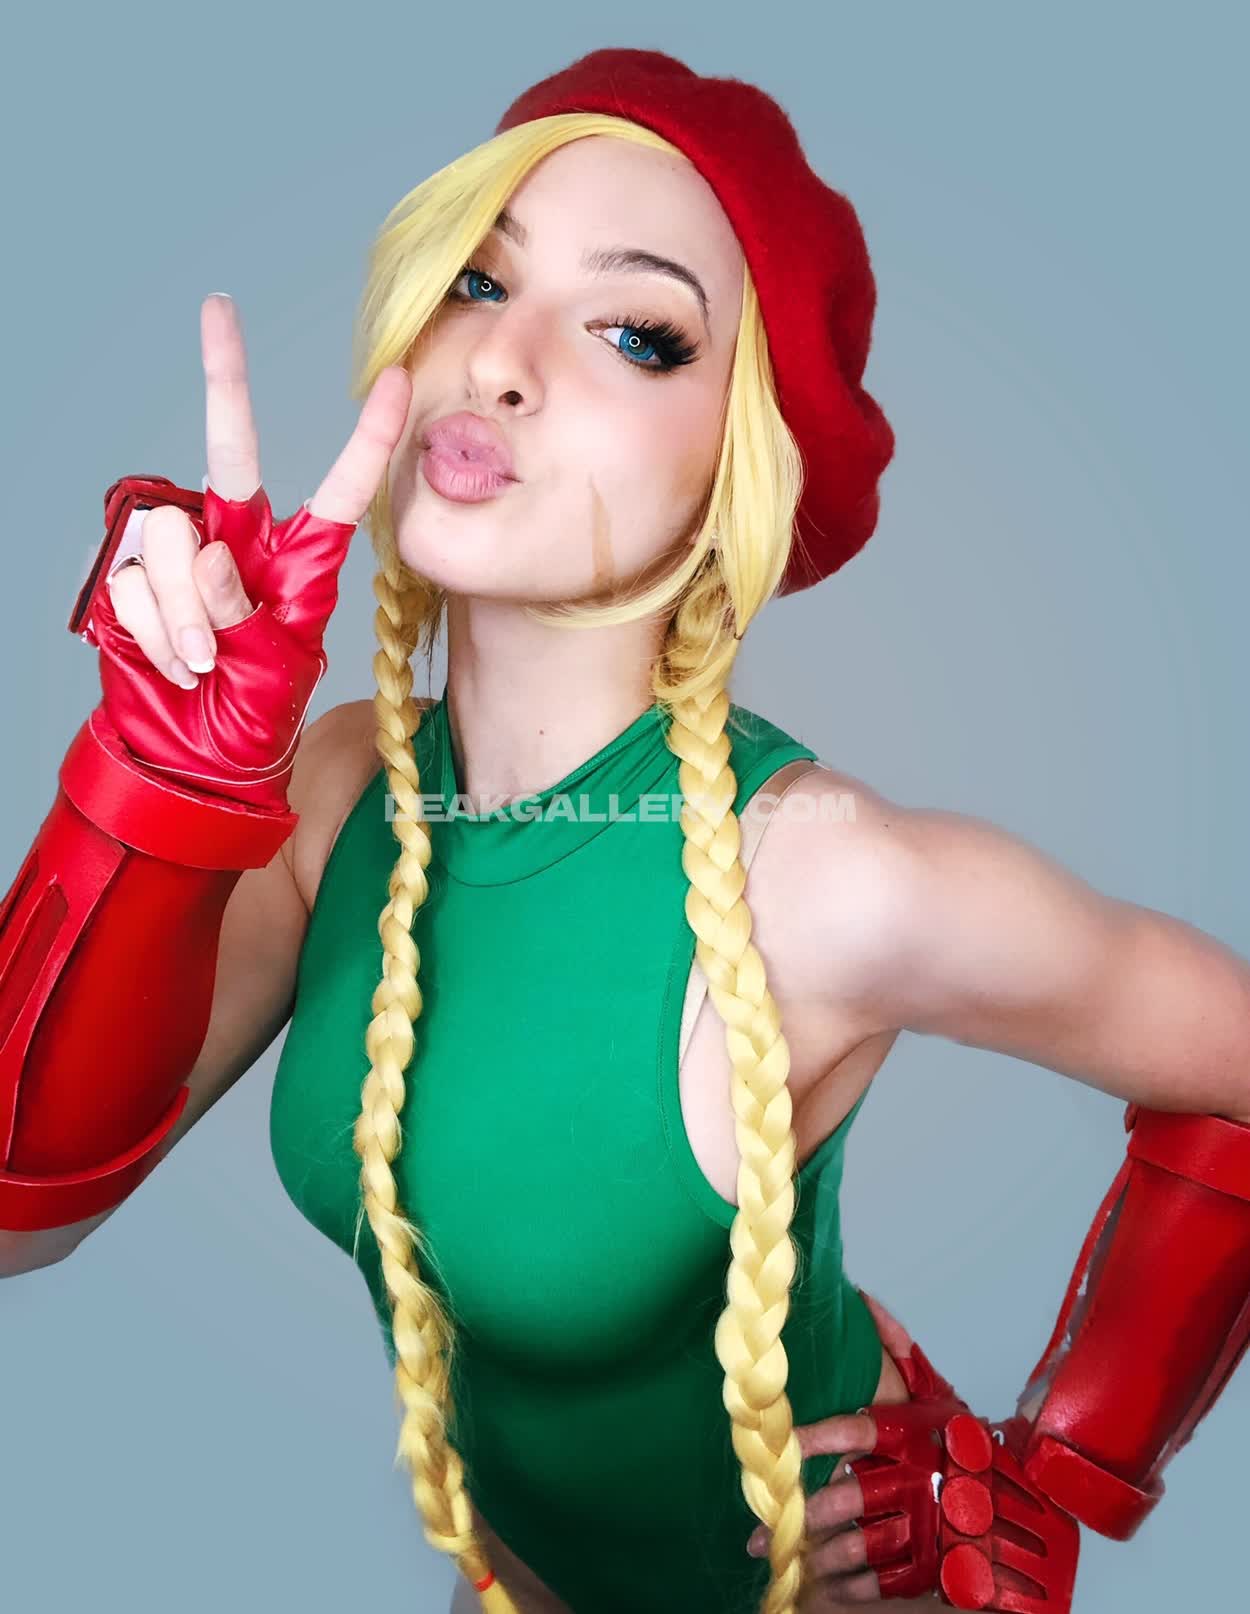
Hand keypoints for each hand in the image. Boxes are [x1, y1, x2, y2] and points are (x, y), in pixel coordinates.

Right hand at [86, 293, 410, 810]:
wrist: (191, 756)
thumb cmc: (249, 713)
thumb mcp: (273, 666)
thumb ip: (243, 609)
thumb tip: (202, 556)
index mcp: (295, 559)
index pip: (337, 489)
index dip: (367, 440)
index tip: (398, 381)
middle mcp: (236, 538)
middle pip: (228, 449)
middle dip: (224, 376)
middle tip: (217, 311)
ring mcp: (178, 552)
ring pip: (175, 537)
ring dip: (186, 613)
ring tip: (203, 659)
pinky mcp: (125, 571)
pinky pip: (133, 580)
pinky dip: (153, 631)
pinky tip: (170, 660)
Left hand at [747, 1325, 1079, 1608]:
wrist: (1016, 1501)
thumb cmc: (963, 1441)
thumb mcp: (933, 1390)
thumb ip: (898, 1346)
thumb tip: (862, 1299)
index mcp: (912, 1435)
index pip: (856, 1432)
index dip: (816, 1439)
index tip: (782, 1444)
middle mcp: (915, 1480)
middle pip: (848, 1498)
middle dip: (804, 1512)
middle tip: (767, 1519)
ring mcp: (923, 1527)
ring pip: (858, 1545)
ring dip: (817, 1553)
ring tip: (785, 1555)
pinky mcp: (931, 1565)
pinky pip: (882, 1581)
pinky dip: (849, 1587)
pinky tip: (824, 1584)